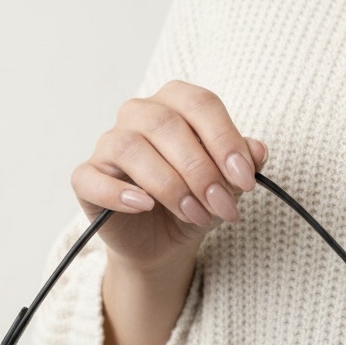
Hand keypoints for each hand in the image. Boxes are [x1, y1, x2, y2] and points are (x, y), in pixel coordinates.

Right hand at [70, 79, 268, 272]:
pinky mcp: (87, 178)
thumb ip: (242, 163)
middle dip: (202, 171)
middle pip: (167, 126)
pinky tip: (146, 206)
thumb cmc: (195, 200)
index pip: (200, 104)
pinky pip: (93, 178)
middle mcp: (138, 114)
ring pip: (132, 148)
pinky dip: (120, 193)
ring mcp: (109, 144)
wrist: (164, 241)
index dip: (225, 140)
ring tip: (195, 214)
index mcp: (174, 103)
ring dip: (170, 185)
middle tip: (223, 206)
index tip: (246, 179)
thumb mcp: (227, 184)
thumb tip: (258, 150)